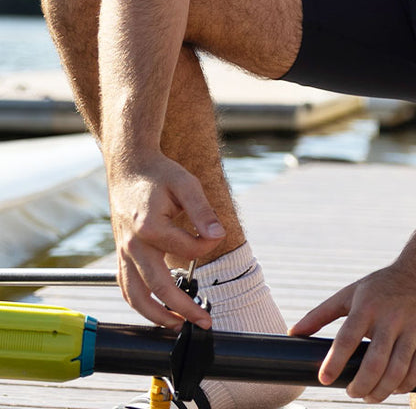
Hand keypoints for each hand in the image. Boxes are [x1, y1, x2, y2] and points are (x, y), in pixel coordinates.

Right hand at [107, 153, 225, 328]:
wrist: (129, 167)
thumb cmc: (159, 174)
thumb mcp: (186, 184)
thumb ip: (202, 211)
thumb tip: (217, 236)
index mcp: (150, 226)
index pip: (187, 250)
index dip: (206, 246)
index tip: (216, 235)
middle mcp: (133, 244)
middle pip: (158, 286)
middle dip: (182, 309)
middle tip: (204, 321)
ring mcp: (124, 252)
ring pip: (136, 296)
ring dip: (157, 316)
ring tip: (179, 327)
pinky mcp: (120, 255)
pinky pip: (126, 287)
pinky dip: (140, 305)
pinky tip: (157, 312)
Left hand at [289, 258, 415, 401]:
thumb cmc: (382, 285)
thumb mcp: (350, 293)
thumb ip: (321, 314)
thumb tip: (293, 333)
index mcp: (367, 305)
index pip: (347, 338)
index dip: (335, 362)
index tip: (324, 379)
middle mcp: (391, 317)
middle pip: (374, 363)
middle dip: (359, 386)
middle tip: (351, 391)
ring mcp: (413, 328)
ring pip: (396, 372)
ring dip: (380, 392)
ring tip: (369, 395)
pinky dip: (403, 387)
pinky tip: (393, 388)